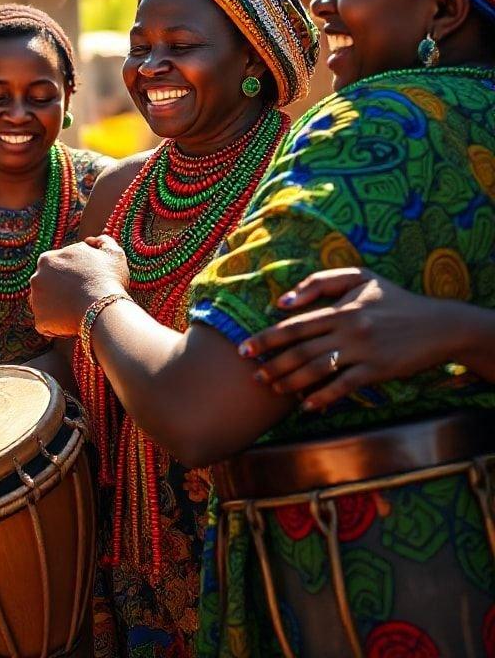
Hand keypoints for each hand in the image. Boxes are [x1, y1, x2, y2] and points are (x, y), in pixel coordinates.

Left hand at [30, 236, 128, 337]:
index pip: (58, 267)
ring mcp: (35, 300)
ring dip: (58, 308)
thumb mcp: (112, 253)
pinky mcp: (40, 320)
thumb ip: (101, 242)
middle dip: (62, 291)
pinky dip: (58, 327)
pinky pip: (48, 324)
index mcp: (47, 258)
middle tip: (82, 299)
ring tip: (78, 312)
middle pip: (49, 286)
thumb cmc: (109, 279)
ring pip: (46, 305)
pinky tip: (74, 324)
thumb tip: (90, 241)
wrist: (104, 308)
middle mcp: (36, 277)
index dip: (74, 277)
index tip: (86, 284)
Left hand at [238, 268, 447, 409]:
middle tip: (253, 375)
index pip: (294, 325)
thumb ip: (319, 283)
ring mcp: (362, 352)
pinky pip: (344, 387)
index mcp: (340, 309)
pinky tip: (307, 406)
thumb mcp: (359, 277)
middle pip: (300, 350)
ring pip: (318, 370)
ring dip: (291, 382)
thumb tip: (284, 301)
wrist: (439, 325)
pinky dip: (324, 397)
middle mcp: (347, 330)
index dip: (266, 338)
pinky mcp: (378, 371)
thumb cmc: (394, 299)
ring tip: (273, 389)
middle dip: (272, 364)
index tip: (244, 349)